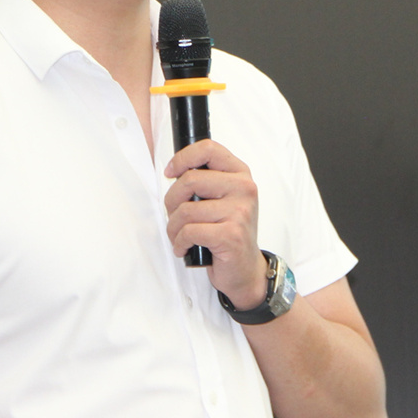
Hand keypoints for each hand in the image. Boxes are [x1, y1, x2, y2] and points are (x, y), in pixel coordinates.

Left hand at [163, 139, 264, 310]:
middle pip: (190, 180)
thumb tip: (175, 171)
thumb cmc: (228, 231)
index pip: (208, 149)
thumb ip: (206, 180)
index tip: (171, 172)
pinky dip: (179, 242)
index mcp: (240, 174)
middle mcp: (244, 189)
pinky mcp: (231, 235)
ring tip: (179, 236)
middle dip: (171, 201)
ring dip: (173, 227)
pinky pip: (189, 231)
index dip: (183, 158)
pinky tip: (184, 247)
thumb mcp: (223, 198)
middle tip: (174, 215)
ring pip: (185, 210)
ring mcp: (240, 212)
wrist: (246, 269)